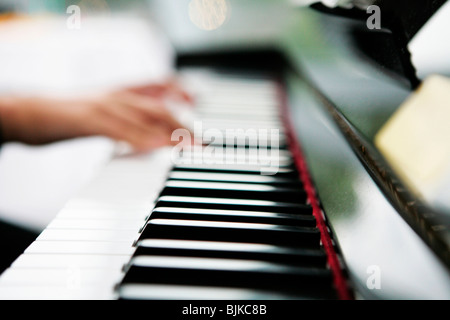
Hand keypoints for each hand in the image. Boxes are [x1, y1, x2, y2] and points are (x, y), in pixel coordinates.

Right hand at [0, 81, 192, 151]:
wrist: (30, 112)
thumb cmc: (68, 115)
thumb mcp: (102, 112)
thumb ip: (127, 118)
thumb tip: (150, 134)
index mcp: (120, 92)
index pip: (158, 86)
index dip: (181, 92)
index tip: (199, 104)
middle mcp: (116, 95)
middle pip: (158, 108)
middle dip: (183, 125)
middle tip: (202, 141)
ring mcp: (103, 105)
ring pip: (143, 116)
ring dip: (169, 132)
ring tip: (189, 145)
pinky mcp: (88, 119)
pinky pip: (119, 129)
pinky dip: (140, 138)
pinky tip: (154, 147)